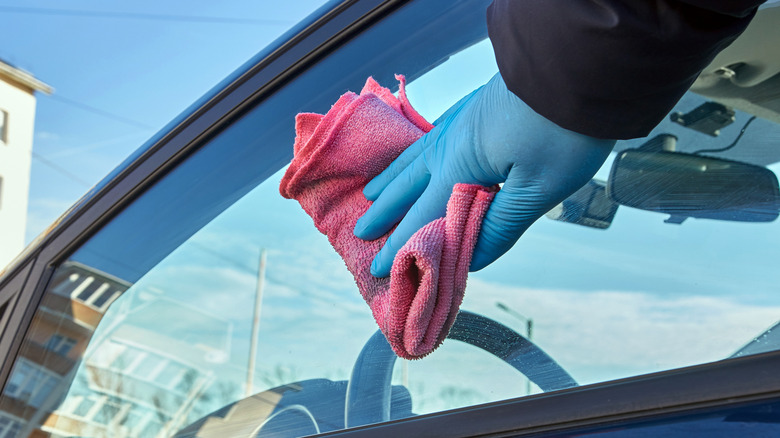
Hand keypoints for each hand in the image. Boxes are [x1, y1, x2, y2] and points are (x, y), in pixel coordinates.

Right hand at [354, 73, 615, 276]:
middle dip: (387, 212)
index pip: (423, 215)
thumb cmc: (565, 129)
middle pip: (409, 185)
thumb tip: (469, 258)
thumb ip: (499, 226)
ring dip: (393, 179)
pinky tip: (417, 152)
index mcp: (461, 167)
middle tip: (361, 231)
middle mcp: (451, 144)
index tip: (377, 268)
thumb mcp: (538, 188)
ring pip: (416, 157)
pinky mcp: (477, 107)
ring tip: (373, 192)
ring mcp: (462, 121)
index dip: (401, 244)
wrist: (580, 61)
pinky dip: (415, 153)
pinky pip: (431, 137)